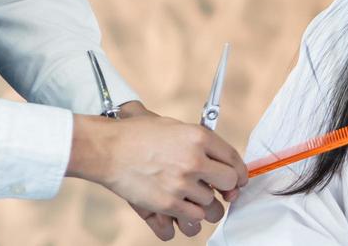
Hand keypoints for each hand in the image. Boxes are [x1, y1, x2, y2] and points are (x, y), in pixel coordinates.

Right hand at [67, 101, 246, 240]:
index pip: (234, 159)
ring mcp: (182, 184)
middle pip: (229, 184)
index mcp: (198, 137)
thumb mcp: (173, 127)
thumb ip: (198, 143)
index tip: (238, 180)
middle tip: (216, 190)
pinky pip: (193, 220)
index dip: (239, 173)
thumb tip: (218, 160)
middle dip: (225, 189)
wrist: (108, 149)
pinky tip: (181, 209)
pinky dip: (188, 218)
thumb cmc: (137, 135)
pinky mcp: (168, 204)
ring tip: (193, 200)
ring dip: (204, 205)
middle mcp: (194, 160)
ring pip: (211, 206)